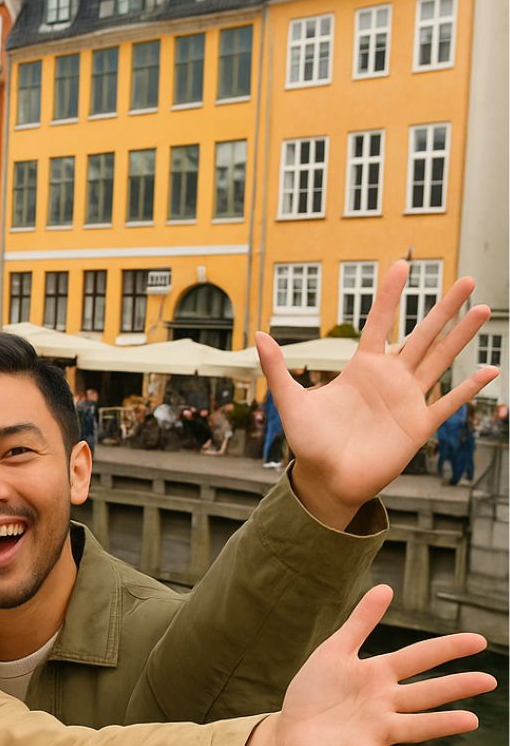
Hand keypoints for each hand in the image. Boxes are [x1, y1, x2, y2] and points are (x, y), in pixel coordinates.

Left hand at [251, 585, 493, 745]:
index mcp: (378, 676)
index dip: (446, 648)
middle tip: (489, 680)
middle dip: (454, 686)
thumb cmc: (315, 691)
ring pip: (414, 727)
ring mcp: (375, 732)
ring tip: (470, 720)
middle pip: (424, 693)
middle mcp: (385, 705)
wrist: (289, 733)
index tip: (479, 640)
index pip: (418, 658)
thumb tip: (386, 587)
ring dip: (440, 725)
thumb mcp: (335, 651)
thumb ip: (360, 622)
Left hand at [258, 261, 498, 528]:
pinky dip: (469, 387)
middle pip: (422, 335)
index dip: (390, 296)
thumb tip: (258, 333)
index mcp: (361, 368)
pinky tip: (490, 369)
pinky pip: (449, 403)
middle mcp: (389, 379)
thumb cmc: (309, 442)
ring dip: (462, 335)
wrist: (326, 480)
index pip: (380, 323)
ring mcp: (407, 400)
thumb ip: (277, 368)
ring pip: (440, 359)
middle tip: (467, 279)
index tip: (401, 266)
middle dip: (443, 308)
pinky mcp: (418, 425)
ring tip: (484, 309)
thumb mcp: (291, 401)